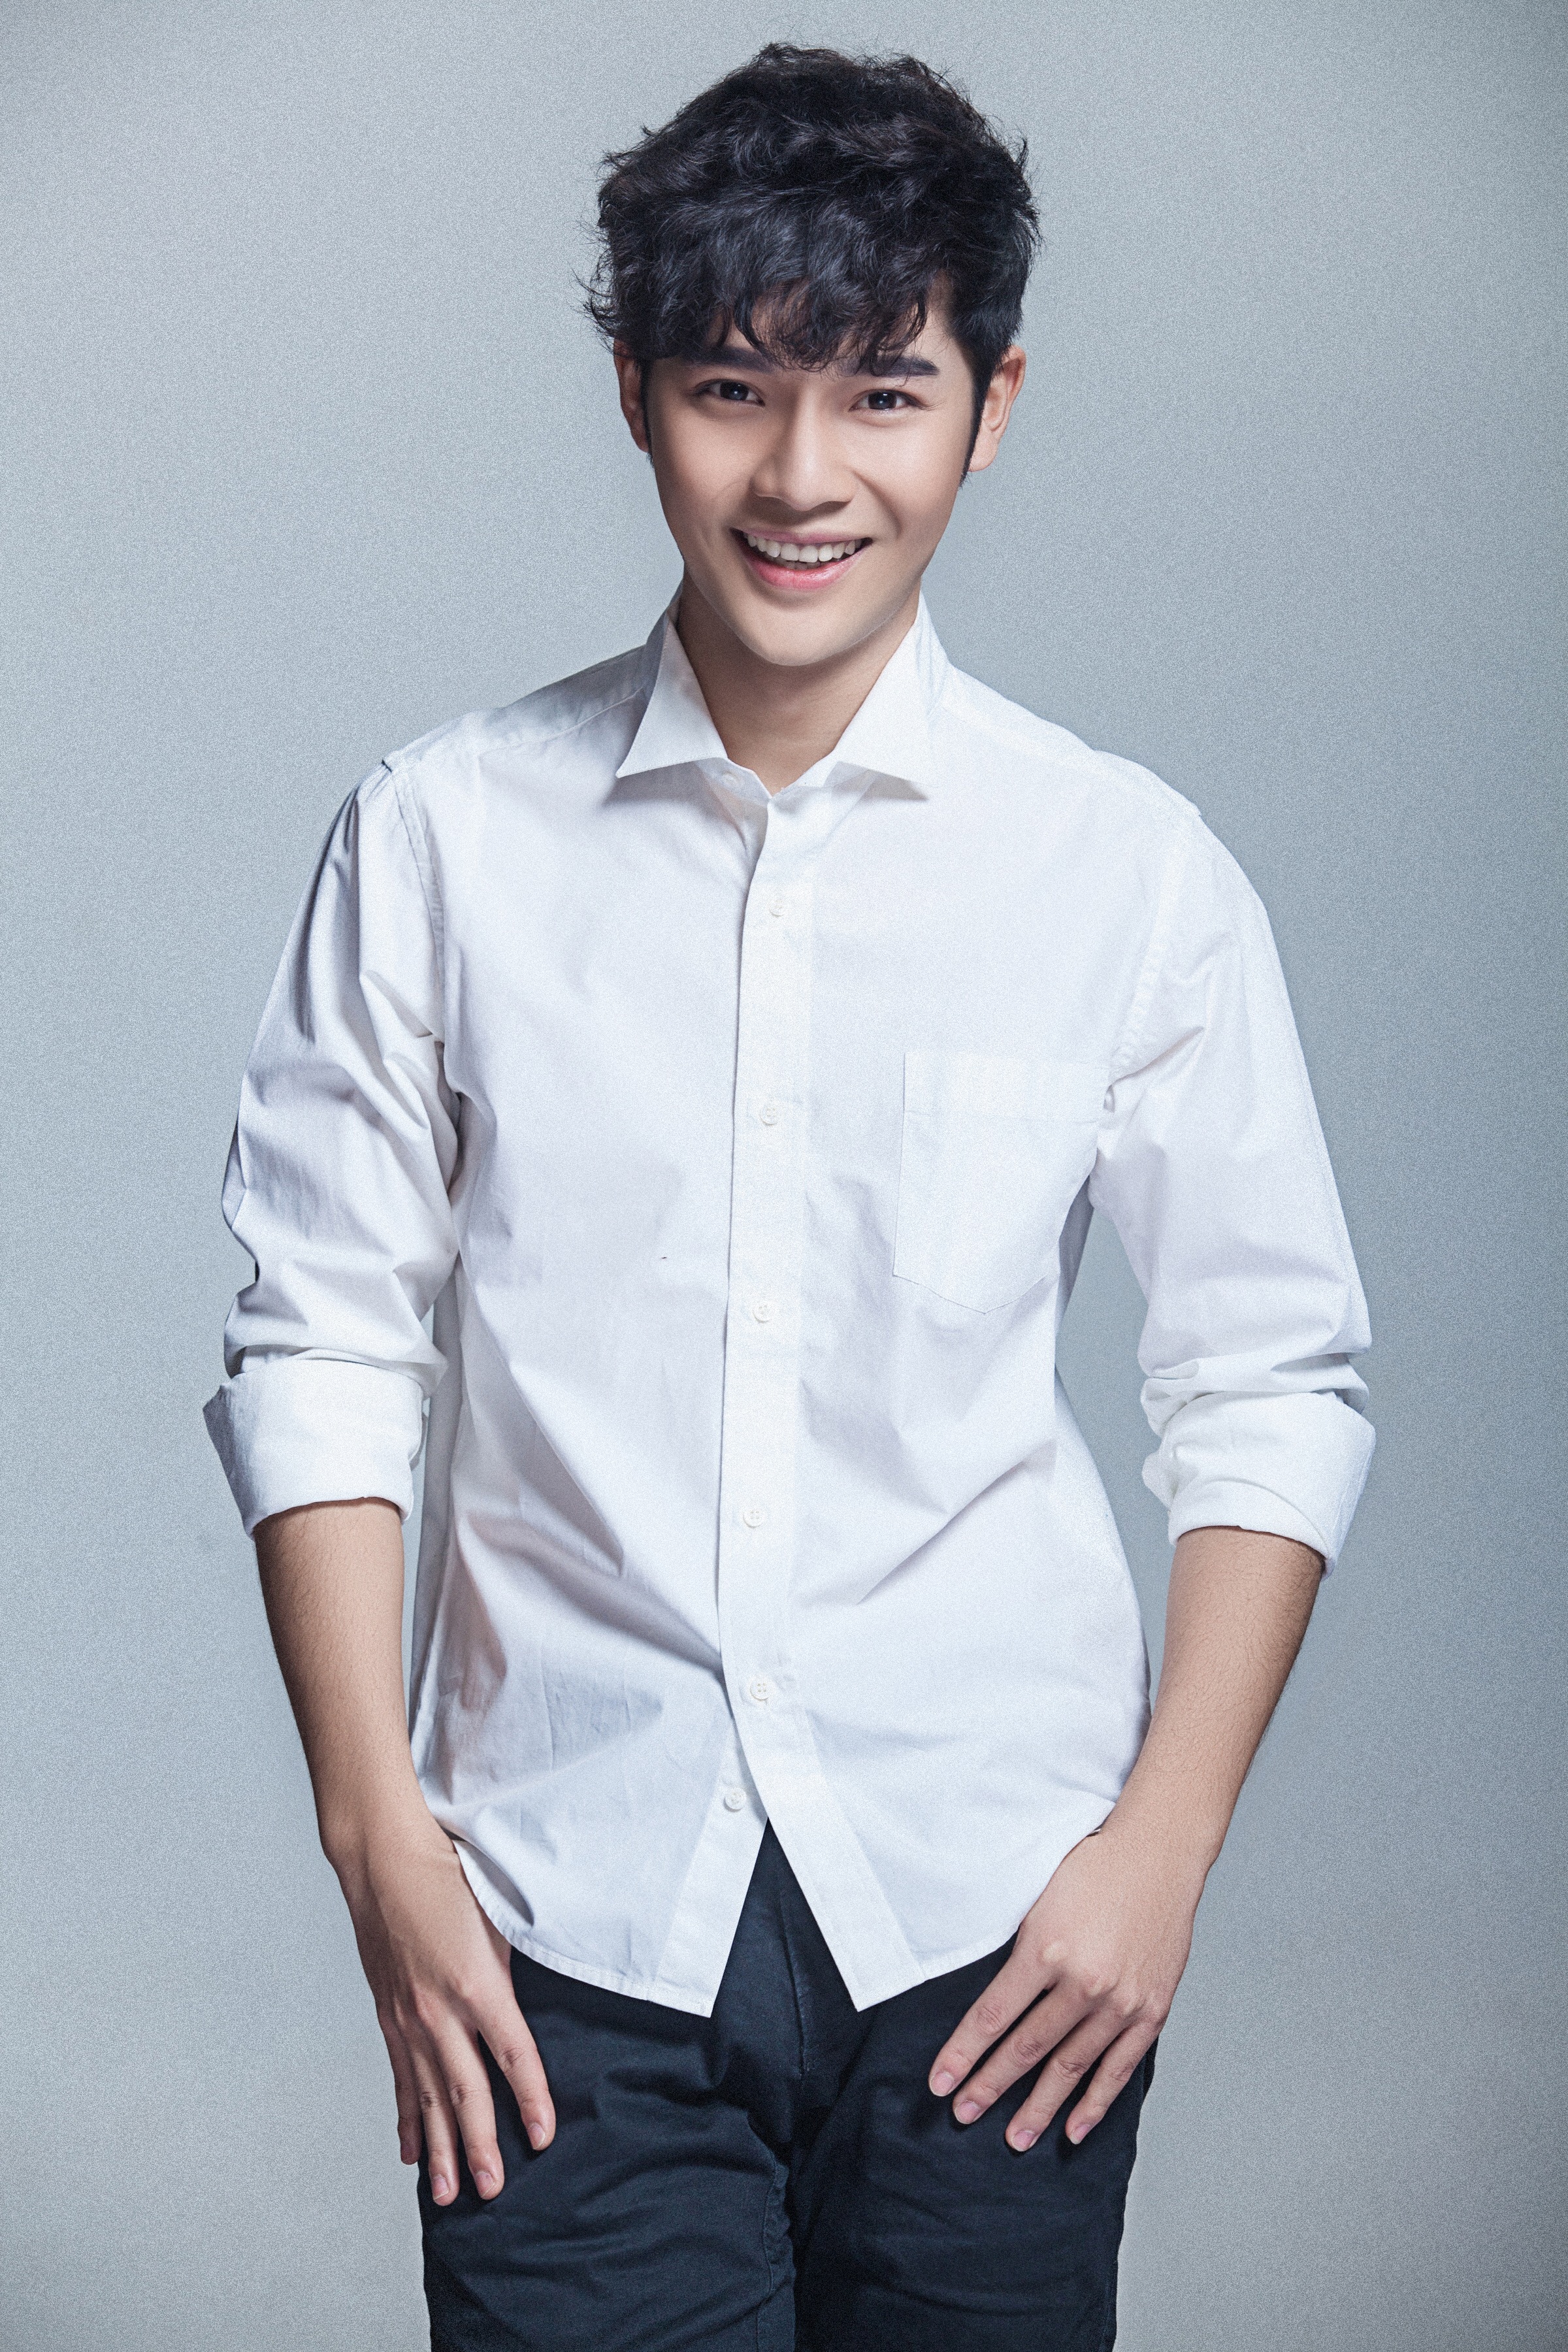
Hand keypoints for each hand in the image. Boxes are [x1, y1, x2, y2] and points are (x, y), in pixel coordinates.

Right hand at [335, 1808, 555, 2203]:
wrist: (384, 1859)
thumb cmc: (447, 1878)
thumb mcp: (497, 1919)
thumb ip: (512, 1972)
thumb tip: (528, 2011)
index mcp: (476, 1985)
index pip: (514, 2056)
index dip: (532, 2100)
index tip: (544, 2137)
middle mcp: (439, 2012)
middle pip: (467, 2093)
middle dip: (480, 2147)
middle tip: (492, 2191)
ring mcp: (408, 2019)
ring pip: (427, 2098)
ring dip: (439, 2149)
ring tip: (447, 2195)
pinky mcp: (388, 2017)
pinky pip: (399, 2079)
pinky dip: (405, 2118)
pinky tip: (411, 2152)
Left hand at [927, 1818, 1202, 2148]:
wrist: (1158, 1854)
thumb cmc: (1094, 1868)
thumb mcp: (1039, 1900)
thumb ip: (1019, 1953)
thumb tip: (991, 2002)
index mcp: (1046, 1949)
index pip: (993, 2016)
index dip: (962, 2054)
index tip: (940, 2083)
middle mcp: (1083, 1982)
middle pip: (1026, 2048)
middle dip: (990, 2086)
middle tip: (964, 2115)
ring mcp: (1120, 2002)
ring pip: (1070, 2067)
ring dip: (1039, 2106)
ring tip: (1014, 2137)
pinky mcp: (1150, 2011)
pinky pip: (1118, 2068)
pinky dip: (1095, 2102)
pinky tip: (1075, 2128)